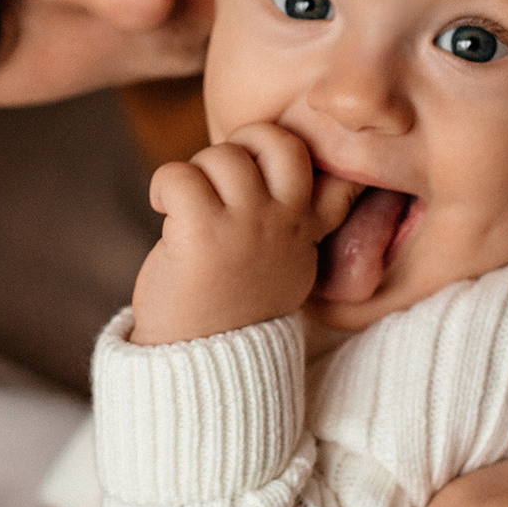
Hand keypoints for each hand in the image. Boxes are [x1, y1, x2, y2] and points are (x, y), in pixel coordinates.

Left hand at [131, 122, 358, 344]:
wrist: (200, 365)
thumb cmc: (232, 305)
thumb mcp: (286, 266)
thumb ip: (299, 221)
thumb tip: (296, 160)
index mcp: (307, 231)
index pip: (344, 173)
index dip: (323, 151)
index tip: (289, 168)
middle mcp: (284, 225)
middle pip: (280, 141)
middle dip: (245, 144)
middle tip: (221, 176)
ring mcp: (247, 228)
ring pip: (224, 155)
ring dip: (196, 170)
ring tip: (187, 203)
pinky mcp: (202, 234)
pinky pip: (179, 173)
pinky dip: (163, 183)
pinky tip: (162, 206)